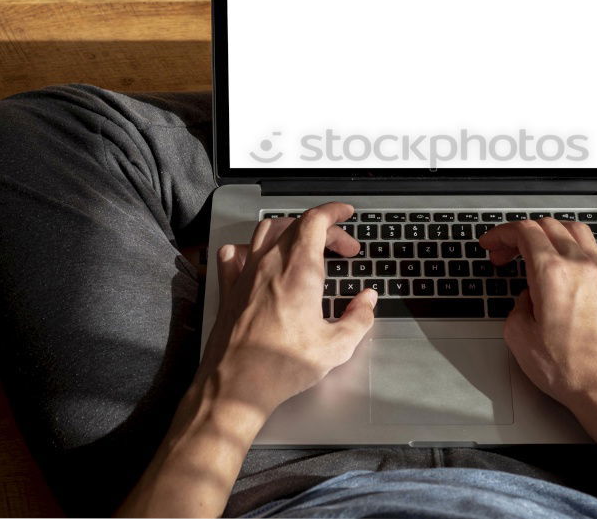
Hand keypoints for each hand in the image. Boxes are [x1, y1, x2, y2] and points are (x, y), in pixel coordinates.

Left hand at [198, 202, 376, 428]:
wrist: (236, 385)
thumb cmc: (281, 366)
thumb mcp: (336, 346)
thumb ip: (359, 317)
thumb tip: (368, 300)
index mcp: (299, 270)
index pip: (316, 220)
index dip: (334, 212)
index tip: (346, 214)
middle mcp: (270, 263)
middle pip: (297, 224)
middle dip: (324, 228)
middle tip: (342, 248)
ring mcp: (245, 274)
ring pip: (265, 231)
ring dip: (291, 230)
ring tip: (306, 244)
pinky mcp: (229, 289)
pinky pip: (234, 254)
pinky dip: (250, 247)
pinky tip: (257, 257)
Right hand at [479, 218, 596, 434]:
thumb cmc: (571, 371)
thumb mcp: (519, 339)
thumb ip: (516, 309)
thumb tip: (525, 302)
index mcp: (552, 273)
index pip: (524, 231)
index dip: (501, 233)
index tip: (491, 244)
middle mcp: (580, 266)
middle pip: (549, 226)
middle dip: (521, 235)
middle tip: (506, 254)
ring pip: (579, 232)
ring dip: (554, 234)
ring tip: (540, 250)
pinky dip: (591, 250)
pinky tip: (583, 262)